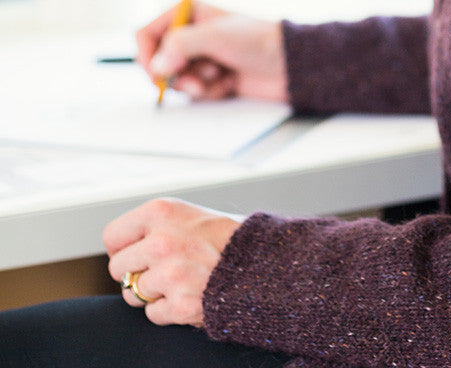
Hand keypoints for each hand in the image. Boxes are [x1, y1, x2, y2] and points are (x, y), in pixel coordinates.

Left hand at [104, 198, 241, 325]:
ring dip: (152, 293)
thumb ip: (152, 226)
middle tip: (163, 268)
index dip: (124, 247)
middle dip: (136, 273)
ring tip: (180, 280)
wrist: (262, 260)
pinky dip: (169, 310)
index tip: (137, 252)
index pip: (113, 237)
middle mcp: (162, 241)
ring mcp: (171, 274)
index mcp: (161, 211)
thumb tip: (118, 247)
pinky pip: (153, 314)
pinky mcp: (181, 304)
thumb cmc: (223, 236)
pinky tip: (189, 294)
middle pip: (118, 269)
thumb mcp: (186, 214)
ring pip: (133, 295)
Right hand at [137, 2, 287, 102]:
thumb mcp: (215, 36)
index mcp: (189, 13)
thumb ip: (180, 45)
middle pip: (158, 60)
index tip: (155, 72)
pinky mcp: (212, 78)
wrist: (288, 64)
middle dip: (175, 73)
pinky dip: (209, 91)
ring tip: (218, 75)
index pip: (148, 32)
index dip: (146, 54)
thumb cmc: (257, 40)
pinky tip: (228, 82)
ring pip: (176, 79)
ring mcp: (202, 57)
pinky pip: (195, 92)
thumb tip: (156, 65)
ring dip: (194, 83)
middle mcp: (192, 34)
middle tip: (193, 79)